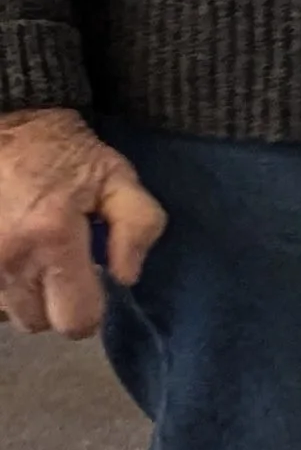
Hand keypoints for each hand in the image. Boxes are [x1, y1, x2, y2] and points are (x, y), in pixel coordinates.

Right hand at [0, 107, 164, 337]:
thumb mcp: (115, 173)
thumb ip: (137, 223)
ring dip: (24, 294)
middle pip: (39, 323)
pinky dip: (2, 286)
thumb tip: (126, 276)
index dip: (90, 306)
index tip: (91, 279)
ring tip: (32, 254)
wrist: (1, 125)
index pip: (77, 320)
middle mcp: (7, 260)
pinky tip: (11, 256)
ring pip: (9, 315)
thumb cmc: (60, 152)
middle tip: (60, 263)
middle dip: (55, 301)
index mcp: (52, 236)